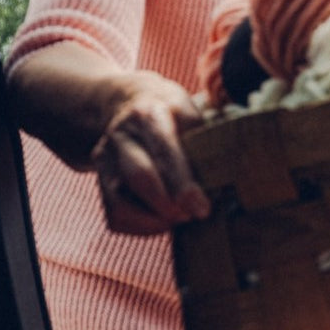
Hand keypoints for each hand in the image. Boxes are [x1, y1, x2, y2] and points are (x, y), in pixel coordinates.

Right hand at [90, 71, 209, 234]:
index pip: (164, 151)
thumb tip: (230, 175)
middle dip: (167, 205)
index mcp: (150, 114)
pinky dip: (139, 226)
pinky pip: (114, 214)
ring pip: (120, 202)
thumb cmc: (172, 112)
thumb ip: (205, 139)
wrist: (130, 102)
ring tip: (179, 219)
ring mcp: (105, 157)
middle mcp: (122, 135)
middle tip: (191, 217)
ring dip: (153, 220)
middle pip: (138, 177)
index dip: (183, 184)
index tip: (202, 209)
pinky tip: (161, 221)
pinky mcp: (99, 177)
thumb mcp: (190, 112)